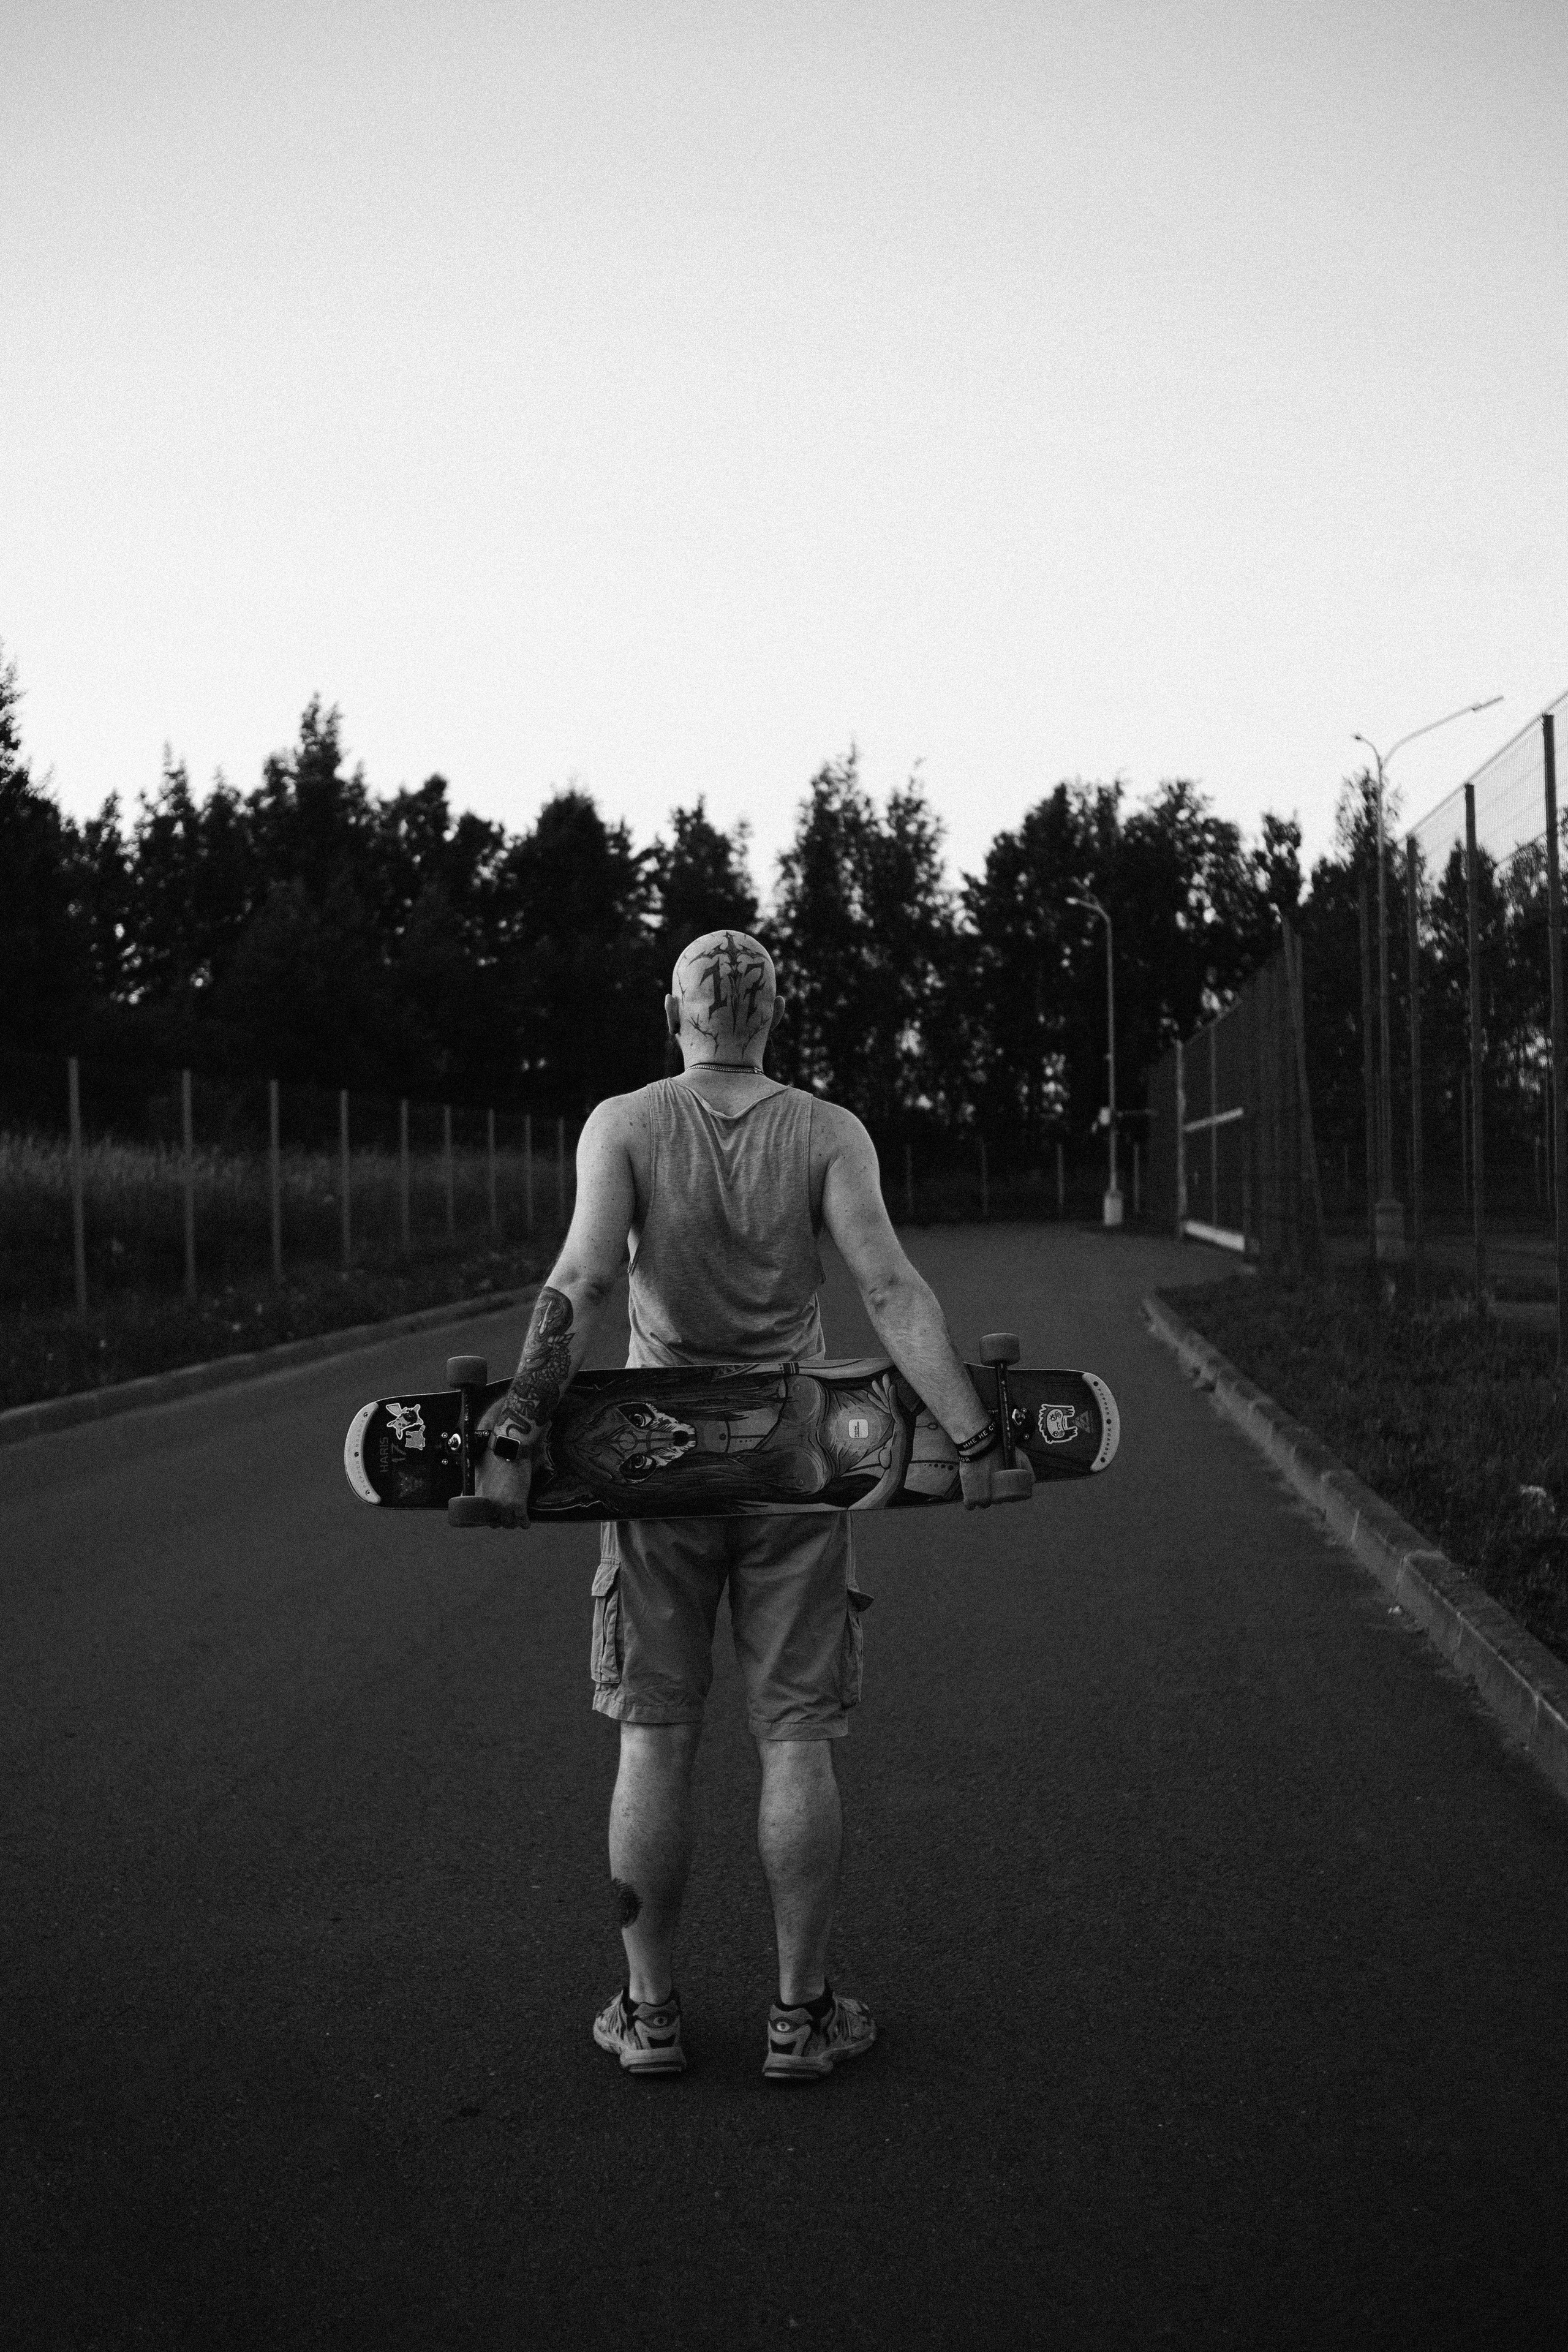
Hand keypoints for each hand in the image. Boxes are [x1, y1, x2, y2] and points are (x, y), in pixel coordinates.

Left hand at [475, 1396, 534, 1528]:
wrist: (510, 1448)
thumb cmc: (493, 1455)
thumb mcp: (476, 1471)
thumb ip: (473, 1486)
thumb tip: (463, 1494)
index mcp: (480, 1498)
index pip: (483, 1518)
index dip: (489, 1518)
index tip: (494, 1516)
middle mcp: (491, 1505)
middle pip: (496, 1523)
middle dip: (500, 1520)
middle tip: (505, 1516)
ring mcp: (505, 1506)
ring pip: (509, 1523)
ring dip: (512, 1522)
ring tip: (516, 1519)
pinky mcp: (519, 1503)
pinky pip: (522, 1520)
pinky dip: (524, 1523)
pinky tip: (526, 1523)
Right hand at [959, 1444, 1034, 1508]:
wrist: (979, 1444)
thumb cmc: (998, 1449)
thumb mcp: (1020, 1457)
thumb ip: (1029, 1471)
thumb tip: (1031, 1483)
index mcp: (1009, 1493)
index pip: (1010, 1499)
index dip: (1006, 1493)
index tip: (1002, 1486)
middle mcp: (996, 1499)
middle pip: (996, 1501)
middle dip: (994, 1494)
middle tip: (990, 1481)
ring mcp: (982, 1499)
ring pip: (983, 1504)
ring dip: (982, 1498)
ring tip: (980, 1485)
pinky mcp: (969, 1496)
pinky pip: (970, 1506)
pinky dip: (971, 1503)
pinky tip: (971, 1496)